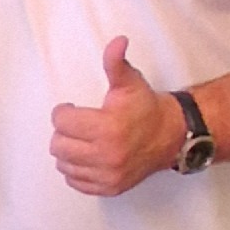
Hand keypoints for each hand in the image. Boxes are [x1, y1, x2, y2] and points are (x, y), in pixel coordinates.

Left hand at [49, 36, 183, 195]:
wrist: (171, 136)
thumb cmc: (145, 107)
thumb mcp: (129, 82)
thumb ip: (116, 62)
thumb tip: (117, 41)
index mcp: (107, 128)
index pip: (61, 122)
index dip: (63, 112)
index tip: (71, 108)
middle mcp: (106, 155)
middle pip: (58, 145)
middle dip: (63, 132)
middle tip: (77, 125)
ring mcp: (108, 175)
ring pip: (64, 165)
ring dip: (68, 151)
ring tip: (82, 140)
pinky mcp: (110, 188)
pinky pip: (76, 182)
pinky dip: (76, 170)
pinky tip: (87, 156)